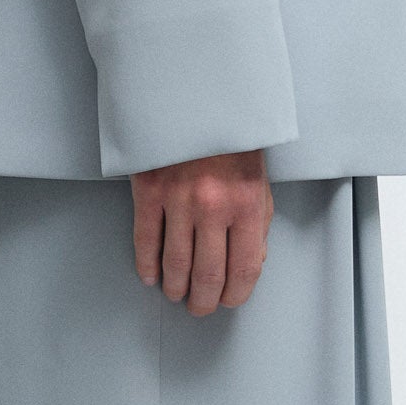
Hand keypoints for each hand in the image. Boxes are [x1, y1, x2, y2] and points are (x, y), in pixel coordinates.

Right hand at [130, 150, 272, 313]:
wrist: (198, 97)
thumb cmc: (231, 139)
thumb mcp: (259, 181)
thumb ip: (257, 225)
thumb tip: (250, 264)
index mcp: (247, 204)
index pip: (244, 269)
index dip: (236, 295)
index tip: (229, 301)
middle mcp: (213, 206)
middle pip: (208, 275)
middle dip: (205, 300)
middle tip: (200, 306)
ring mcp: (178, 200)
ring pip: (175, 264)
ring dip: (176, 287)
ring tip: (176, 293)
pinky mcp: (149, 191)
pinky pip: (146, 240)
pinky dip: (147, 265)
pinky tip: (152, 275)